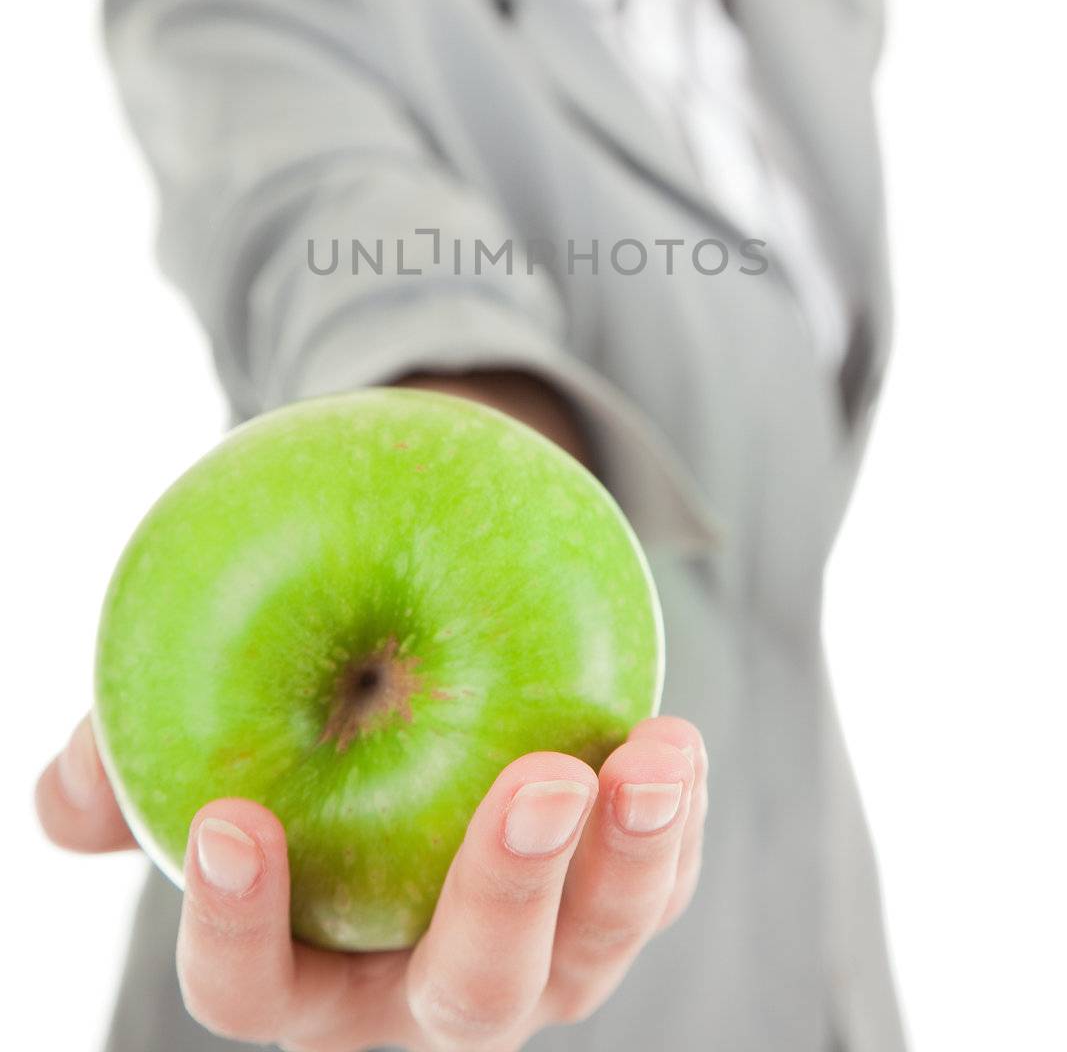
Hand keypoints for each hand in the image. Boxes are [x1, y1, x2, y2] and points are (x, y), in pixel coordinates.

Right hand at [36, 711, 707, 1050]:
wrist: (406, 669)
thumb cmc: (292, 704)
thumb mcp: (206, 714)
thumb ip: (133, 751)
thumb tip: (64, 797)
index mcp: (302, 967)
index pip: (249, 990)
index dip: (235, 927)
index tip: (228, 819)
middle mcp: (418, 990)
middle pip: (464, 1000)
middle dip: (504, 899)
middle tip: (541, 783)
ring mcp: (528, 960)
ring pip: (586, 952)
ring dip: (631, 862)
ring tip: (656, 752)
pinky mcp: (606, 906)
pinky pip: (654, 886)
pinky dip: (671, 825)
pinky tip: (674, 743)